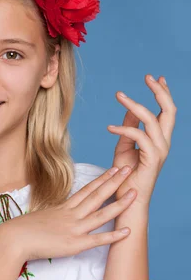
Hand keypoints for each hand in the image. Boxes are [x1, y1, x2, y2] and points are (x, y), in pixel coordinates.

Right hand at [5, 166, 137, 261]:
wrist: (13, 239)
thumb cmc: (21, 230)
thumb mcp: (40, 217)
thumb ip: (52, 216)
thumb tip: (56, 217)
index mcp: (63, 208)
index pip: (86, 190)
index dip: (101, 179)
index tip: (113, 169)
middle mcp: (71, 215)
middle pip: (96, 195)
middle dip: (114, 181)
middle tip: (129, 168)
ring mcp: (74, 229)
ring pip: (101, 214)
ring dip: (119, 203)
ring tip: (135, 192)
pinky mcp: (74, 244)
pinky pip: (97, 239)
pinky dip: (113, 236)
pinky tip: (127, 231)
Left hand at [107, 74, 175, 206]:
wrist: (127, 202)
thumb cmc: (123, 177)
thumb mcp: (124, 147)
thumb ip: (128, 128)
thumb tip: (129, 109)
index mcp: (160, 140)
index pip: (167, 112)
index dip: (163, 93)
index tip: (155, 78)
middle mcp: (164, 143)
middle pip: (169, 111)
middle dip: (160, 91)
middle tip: (148, 76)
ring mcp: (160, 151)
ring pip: (152, 120)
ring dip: (134, 105)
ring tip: (119, 95)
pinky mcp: (151, 159)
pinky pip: (140, 136)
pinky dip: (124, 129)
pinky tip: (110, 127)